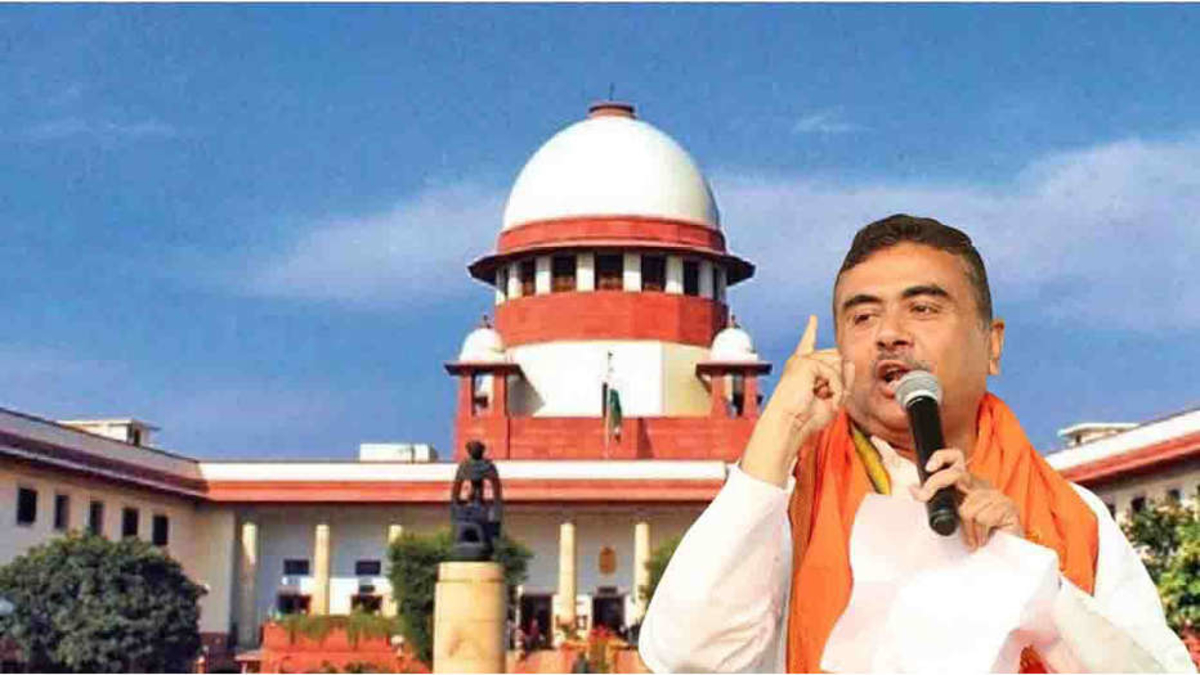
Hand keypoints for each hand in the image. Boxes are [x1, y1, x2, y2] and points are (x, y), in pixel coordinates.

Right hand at [740, 315, 855, 486]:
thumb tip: (850, 362)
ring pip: (839, 363)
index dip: (810, 331)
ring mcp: (802, 360)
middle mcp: (800, 361)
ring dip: (838, 385)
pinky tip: (825, 397)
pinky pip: (834, 373)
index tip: (812, 319)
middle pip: (836, 357)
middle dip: (840, 378)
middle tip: (828, 398)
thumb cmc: (805, 418)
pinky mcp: (806, 363)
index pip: (808, 345)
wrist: (789, 423)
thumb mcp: (831, 399)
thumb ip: (843, 381)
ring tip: (824, 399)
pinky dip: (836, 389)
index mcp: (802, 370)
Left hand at [910, 448, 1021, 549]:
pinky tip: (983, 540)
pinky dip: (979, 535)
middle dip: (935, 485)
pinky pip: (982, 520)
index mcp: (967, 483)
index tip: (928, 468)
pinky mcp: (1008, 507)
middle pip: (956, 475)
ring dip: (967, 531)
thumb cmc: (979, 533)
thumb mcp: (955, 515)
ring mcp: (995, 495)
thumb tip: (913, 489)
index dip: (941, 457)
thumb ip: (939, 501)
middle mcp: (981, 485)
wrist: (1008, 552)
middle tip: (924, 497)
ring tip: (973, 539)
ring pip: (966, 509)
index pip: (956, 458)